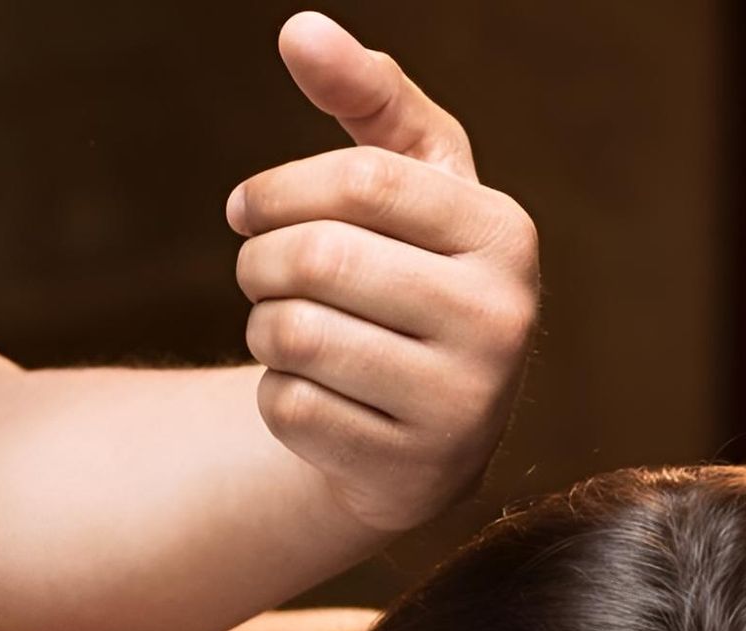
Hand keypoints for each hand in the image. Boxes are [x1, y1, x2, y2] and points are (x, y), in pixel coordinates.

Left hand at [229, 11, 539, 532]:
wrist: (428, 431)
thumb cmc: (412, 279)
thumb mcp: (412, 186)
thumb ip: (367, 99)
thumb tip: (299, 29)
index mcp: (503, 234)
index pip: (362, 181)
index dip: (278, 189)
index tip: (243, 209)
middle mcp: (501, 319)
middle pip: (318, 260)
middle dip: (259, 263)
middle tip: (258, 275)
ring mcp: (461, 404)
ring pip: (294, 337)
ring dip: (262, 330)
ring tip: (285, 332)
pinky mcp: (409, 470)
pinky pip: (289, 409)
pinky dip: (276, 397)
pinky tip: (314, 395)